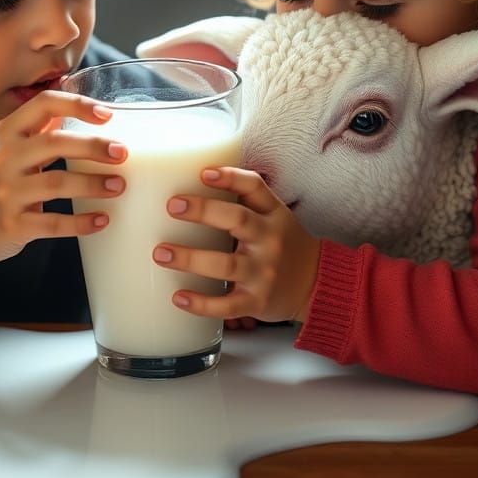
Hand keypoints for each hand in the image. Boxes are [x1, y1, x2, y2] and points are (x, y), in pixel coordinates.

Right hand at [0, 91, 126, 282]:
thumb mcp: (4, 149)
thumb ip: (37, 132)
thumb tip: (78, 111)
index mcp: (5, 132)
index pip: (44, 105)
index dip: (78, 105)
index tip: (108, 115)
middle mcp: (3, 158)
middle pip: (55, 143)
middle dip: (94, 146)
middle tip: (122, 153)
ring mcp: (5, 192)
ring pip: (58, 183)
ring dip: (93, 185)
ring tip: (118, 186)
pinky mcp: (11, 224)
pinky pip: (53, 223)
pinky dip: (81, 223)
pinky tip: (102, 220)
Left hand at [152, 167, 320, 324]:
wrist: (316, 284)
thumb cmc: (284, 244)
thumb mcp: (275, 216)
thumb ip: (245, 200)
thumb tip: (194, 177)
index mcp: (273, 214)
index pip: (255, 187)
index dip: (230, 177)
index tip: (204, 172)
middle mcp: (270, 240)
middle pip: (238, 220)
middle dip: (203, 211)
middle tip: (172, 206)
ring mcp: (264, 272)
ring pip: (226, 265)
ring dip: (190, 259)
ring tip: (161, 253)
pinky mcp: (258, 301)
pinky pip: (227, 305)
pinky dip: (202, 304)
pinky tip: (179, 297)